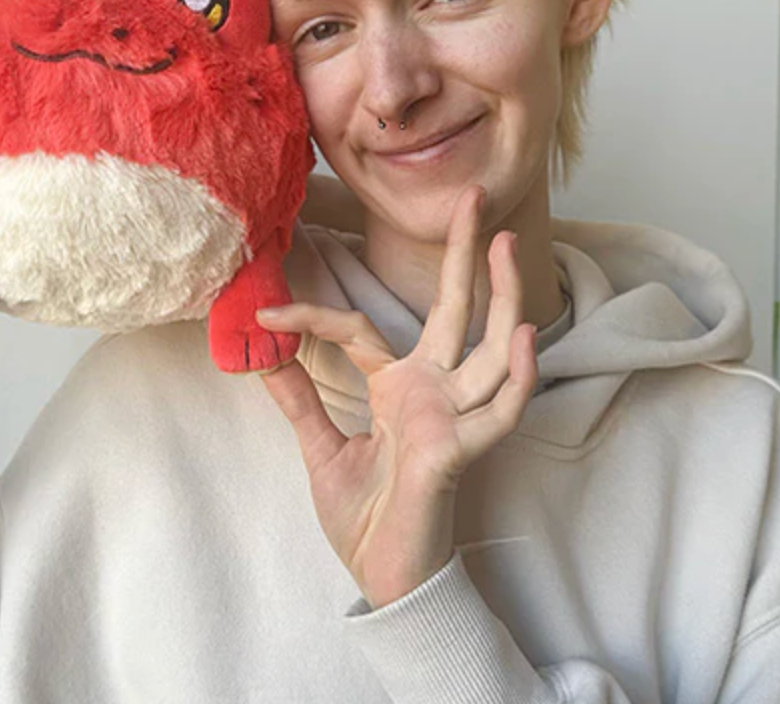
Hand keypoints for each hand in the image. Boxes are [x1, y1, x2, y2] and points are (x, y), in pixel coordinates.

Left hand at [256, 186, 537, 607]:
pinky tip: (519, 338)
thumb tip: (260, 360)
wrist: (383, 579)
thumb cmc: (366, 517)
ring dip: (501, 299)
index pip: (357, 331)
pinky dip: (513, 379)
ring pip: (487, 351)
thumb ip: (299, 402)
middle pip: (455, 313)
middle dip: (467, 258)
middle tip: (474, 199)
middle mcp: (430, 393)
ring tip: (506, 246)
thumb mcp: (321, 449)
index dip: (312, 317)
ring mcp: (450, 419)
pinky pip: (496, 414)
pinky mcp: (459, 454)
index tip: (262, 314)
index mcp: (397, 388)